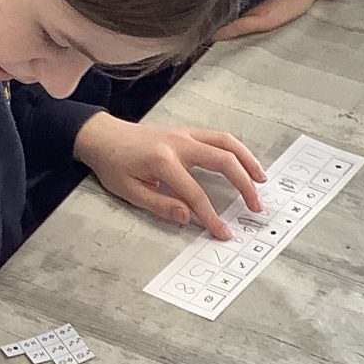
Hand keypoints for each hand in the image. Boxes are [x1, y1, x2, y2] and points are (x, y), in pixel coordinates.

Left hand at [74, 112, 266, 240]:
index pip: (195, 193)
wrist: (102, 136)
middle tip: (255, 205)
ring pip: (226, 143)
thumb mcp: (129, 192)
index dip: (211, 216)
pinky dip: (236, 150)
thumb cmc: (112, 165)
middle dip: (243, 184)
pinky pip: (219, 138)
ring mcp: (185, 134)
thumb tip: (188, 217)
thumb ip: (161, 205)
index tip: (223, 232)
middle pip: (223, 161)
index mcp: (163, 161)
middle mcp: (178, 143)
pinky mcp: (186, 131)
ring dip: (247, 161)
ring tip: (261, 181)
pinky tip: (244, 164)